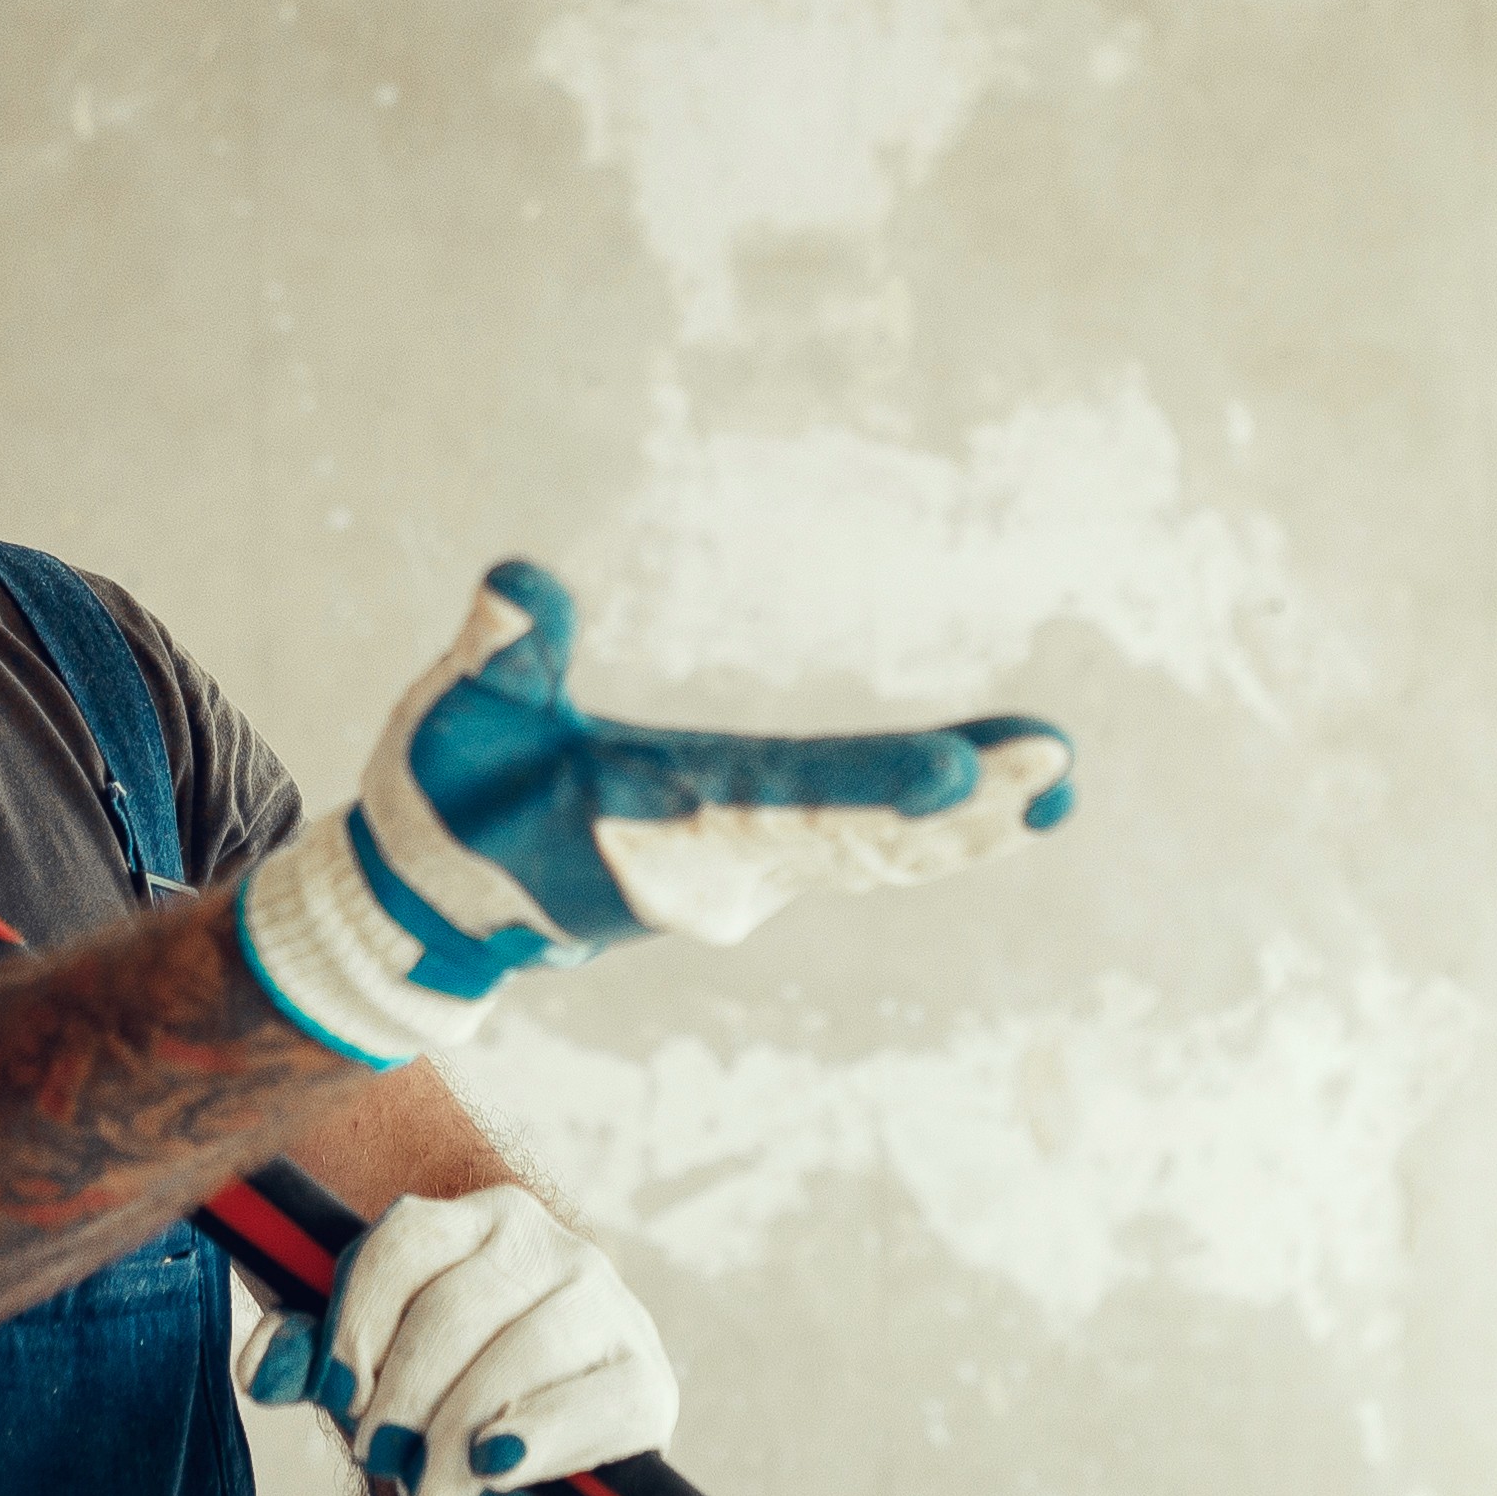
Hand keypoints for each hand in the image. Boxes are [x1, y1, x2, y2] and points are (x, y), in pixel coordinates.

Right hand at [231, 562, 1073, 1071]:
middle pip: (855, 835)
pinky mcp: (750, 879)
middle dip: (960, 803)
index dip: (873, 789)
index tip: (960, 776)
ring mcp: (737, 884)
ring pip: (872, 857)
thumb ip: (497, 651)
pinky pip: (861, 861)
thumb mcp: (453, 714)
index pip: (779, 798)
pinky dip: (935, 840)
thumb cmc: (443, 794)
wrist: (437, 913)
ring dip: (969, 825)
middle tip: (1054, 765)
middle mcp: (710, 867)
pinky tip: (1010, 815)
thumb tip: (516, 581)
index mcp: (646, 817)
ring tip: (1059, 785)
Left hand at [241, 1186, 669, 1495]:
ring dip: (457, 1429)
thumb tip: (262, 1370)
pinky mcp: (644, 1378)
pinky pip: (588, 1402)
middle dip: (403, 1394)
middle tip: (379, 1456)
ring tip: (431, 1485)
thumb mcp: (371, 1368)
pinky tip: (497, 1464)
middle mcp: (547, 1244)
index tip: (336, 1395)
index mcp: (474, 1219)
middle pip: (453, 1308)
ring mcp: (605, 1305)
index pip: (404, 1242)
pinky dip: (535, 1436)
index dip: (358, 1321)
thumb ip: (310, 1358)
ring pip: (518, 1353)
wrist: (547, 1446)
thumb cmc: (442, 1388)